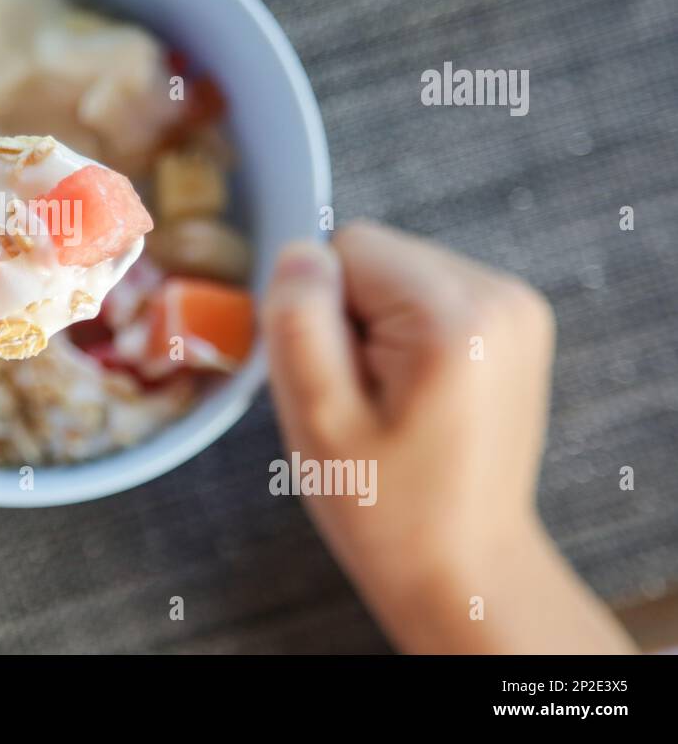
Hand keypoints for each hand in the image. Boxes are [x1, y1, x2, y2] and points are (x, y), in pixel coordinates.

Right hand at [262, 220, 631, 653]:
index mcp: (455, 317)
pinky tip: (414, 393)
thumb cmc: (387, 508)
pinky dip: (407, 334)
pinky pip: (427, 293)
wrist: (462, 565)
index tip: (336, 378)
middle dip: (349, 316)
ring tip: (389, 401)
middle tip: (360, 397)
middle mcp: (500, 297)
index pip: (347, 247)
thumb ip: (298, 322)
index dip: (318, 308)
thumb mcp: (317, 420)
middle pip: (376, 256)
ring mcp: (516, 308)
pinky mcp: (514, 323)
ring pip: (397, 273)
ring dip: (377, 327)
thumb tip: (298, 253)